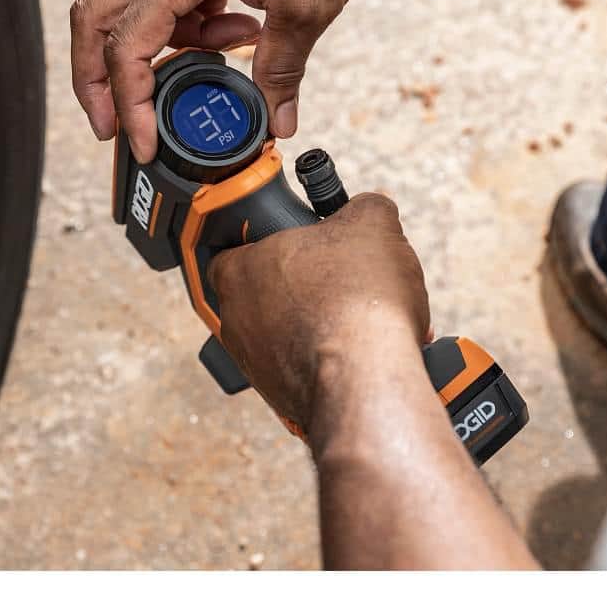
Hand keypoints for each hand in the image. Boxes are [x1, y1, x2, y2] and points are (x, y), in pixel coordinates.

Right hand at [70, 0, 398, 161]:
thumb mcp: (308, 4)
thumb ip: (282, 70)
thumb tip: (275, 119)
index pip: (127, 44)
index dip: (128, 103)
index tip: (138, 142)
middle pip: (97, 18)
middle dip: (98, 78)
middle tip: (115, 124)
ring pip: (136, 6)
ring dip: (165, 49)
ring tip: (224, 61)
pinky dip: (193, 26)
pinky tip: (240, 32)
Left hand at [206, 193, 429, 436]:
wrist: (365, 380)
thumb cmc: (357, 299)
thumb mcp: (372, 224)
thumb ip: (365, 208)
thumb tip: (369, 209)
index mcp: (240, 270)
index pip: (234, 248)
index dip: (271, 242)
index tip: (301, 246)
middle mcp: (236, 319)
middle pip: (266, 294)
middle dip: (305, 289)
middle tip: (342, 283)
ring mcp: (254, 364)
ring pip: (287, 335)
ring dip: (321, 327)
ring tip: (363, 322)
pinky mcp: (280, 399)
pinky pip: (304, 371)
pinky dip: (331, 362)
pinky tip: (364, 354)